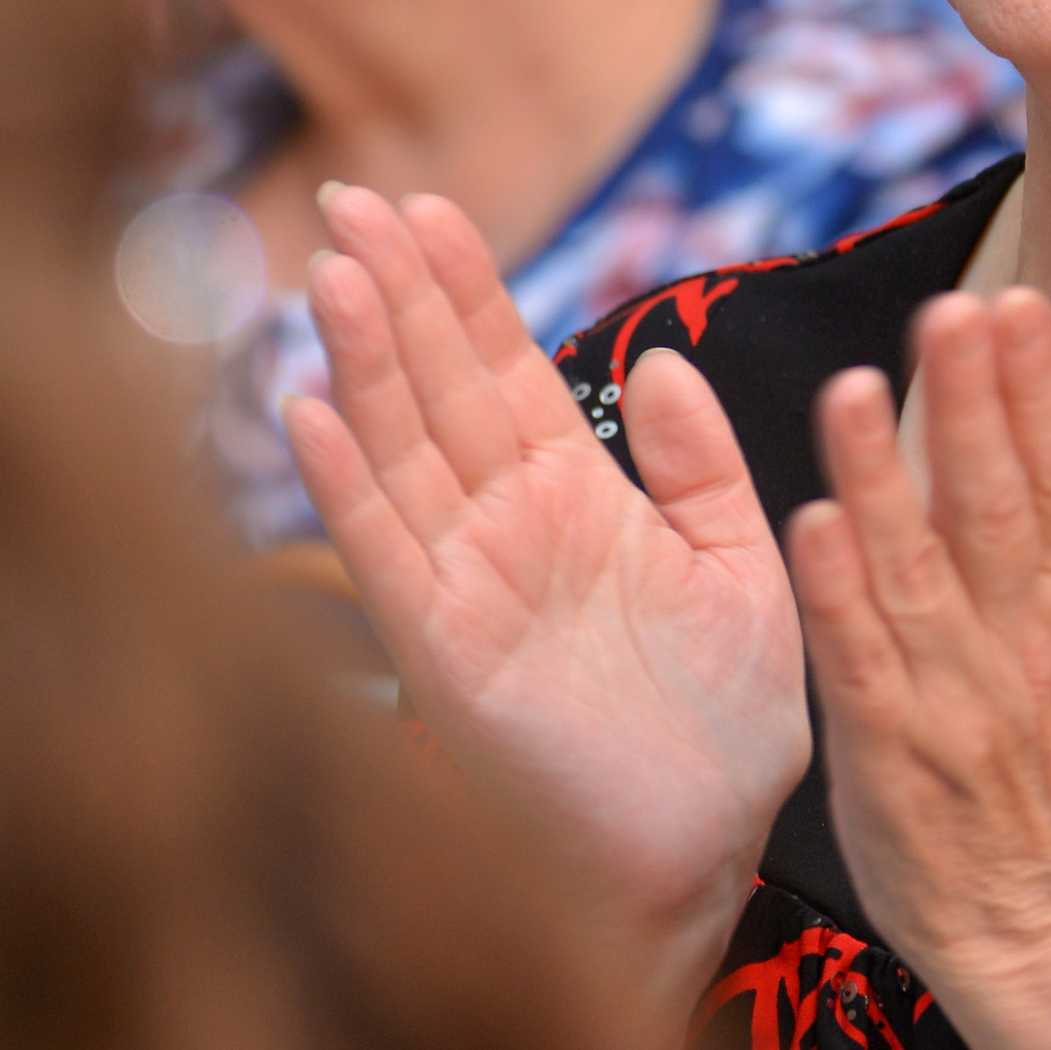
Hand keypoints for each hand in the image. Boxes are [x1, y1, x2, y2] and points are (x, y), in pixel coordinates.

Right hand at [286, 188, 810, 966]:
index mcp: (577, 496)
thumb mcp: (743, 565)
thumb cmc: (727, 728)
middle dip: (397, 291)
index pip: (504, 366)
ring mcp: (466, 584)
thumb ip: (703, 464)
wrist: (705, 853)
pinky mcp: (445, 653)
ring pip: (400, 448)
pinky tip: (307, 412)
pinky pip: (385, 552)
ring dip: (361, 362)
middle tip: (351, 196)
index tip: (427, 200)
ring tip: (333, 271)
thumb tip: (664, 357)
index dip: (464, 284)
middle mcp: (506, 527)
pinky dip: (345, 482)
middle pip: (435, 385)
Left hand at [790, 286, 1050, 996]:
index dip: (1033, 389)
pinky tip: (816, 527)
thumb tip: (1037, 432)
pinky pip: (862, 661)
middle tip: (953, 308)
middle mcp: (1019, 638)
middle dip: (973, 401)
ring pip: (920, 568)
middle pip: (997, 501)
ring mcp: (957, 695)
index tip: (1013, 302)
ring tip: (852, 389)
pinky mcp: (893, 753)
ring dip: (885, 476)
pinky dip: (840, 594)